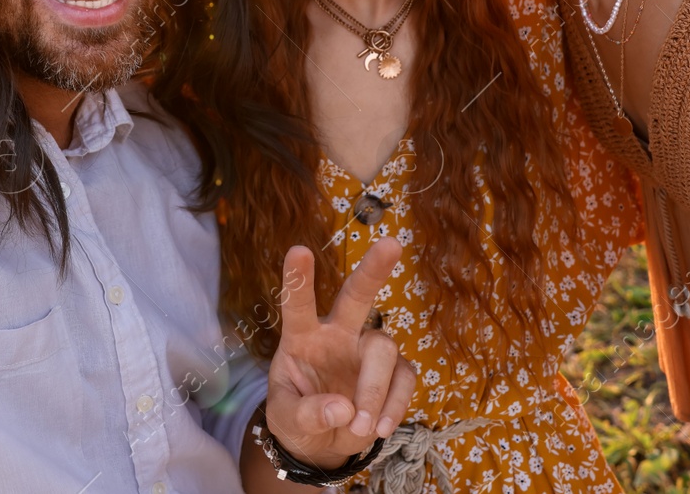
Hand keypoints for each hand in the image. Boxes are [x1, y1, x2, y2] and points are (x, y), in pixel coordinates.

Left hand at [263, 238, 414, 470]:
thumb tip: (343, 409)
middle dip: (373, 271)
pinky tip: (379, 428)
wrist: (322, 443)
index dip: (298, 279)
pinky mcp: (394, 371)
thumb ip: (307, 414)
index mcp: (302, 337)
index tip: (298, 250)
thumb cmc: (297, 418)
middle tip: (391, 245)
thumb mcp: (286, 420)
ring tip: (360, 426)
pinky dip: (393, 406)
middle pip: (356, 296)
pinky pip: (404, 379)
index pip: (297, 304)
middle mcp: (337, 334)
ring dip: (373, 390)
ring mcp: (366, 350)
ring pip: (383, 348)